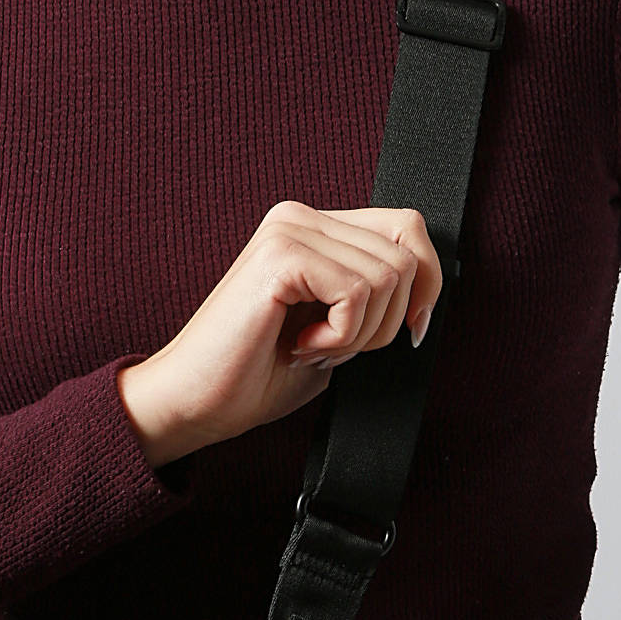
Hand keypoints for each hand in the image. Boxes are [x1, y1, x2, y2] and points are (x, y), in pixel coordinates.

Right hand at [118, 199, 443, 461]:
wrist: (194, 402)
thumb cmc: (255, 376)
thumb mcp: (337, 331)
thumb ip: (372, 299)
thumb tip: (425, 292)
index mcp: (313, 228)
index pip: (409, 228)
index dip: (426, 284)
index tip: (408, 334)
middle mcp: (300, 217)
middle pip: (407, 253)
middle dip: (388, 321)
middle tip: (334, 347)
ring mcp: (289, 230)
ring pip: (388, 276)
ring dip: (359, 333)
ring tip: (311, 348)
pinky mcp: (281, 255)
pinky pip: (357, 292)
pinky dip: (340, 336)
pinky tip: (299, 346)